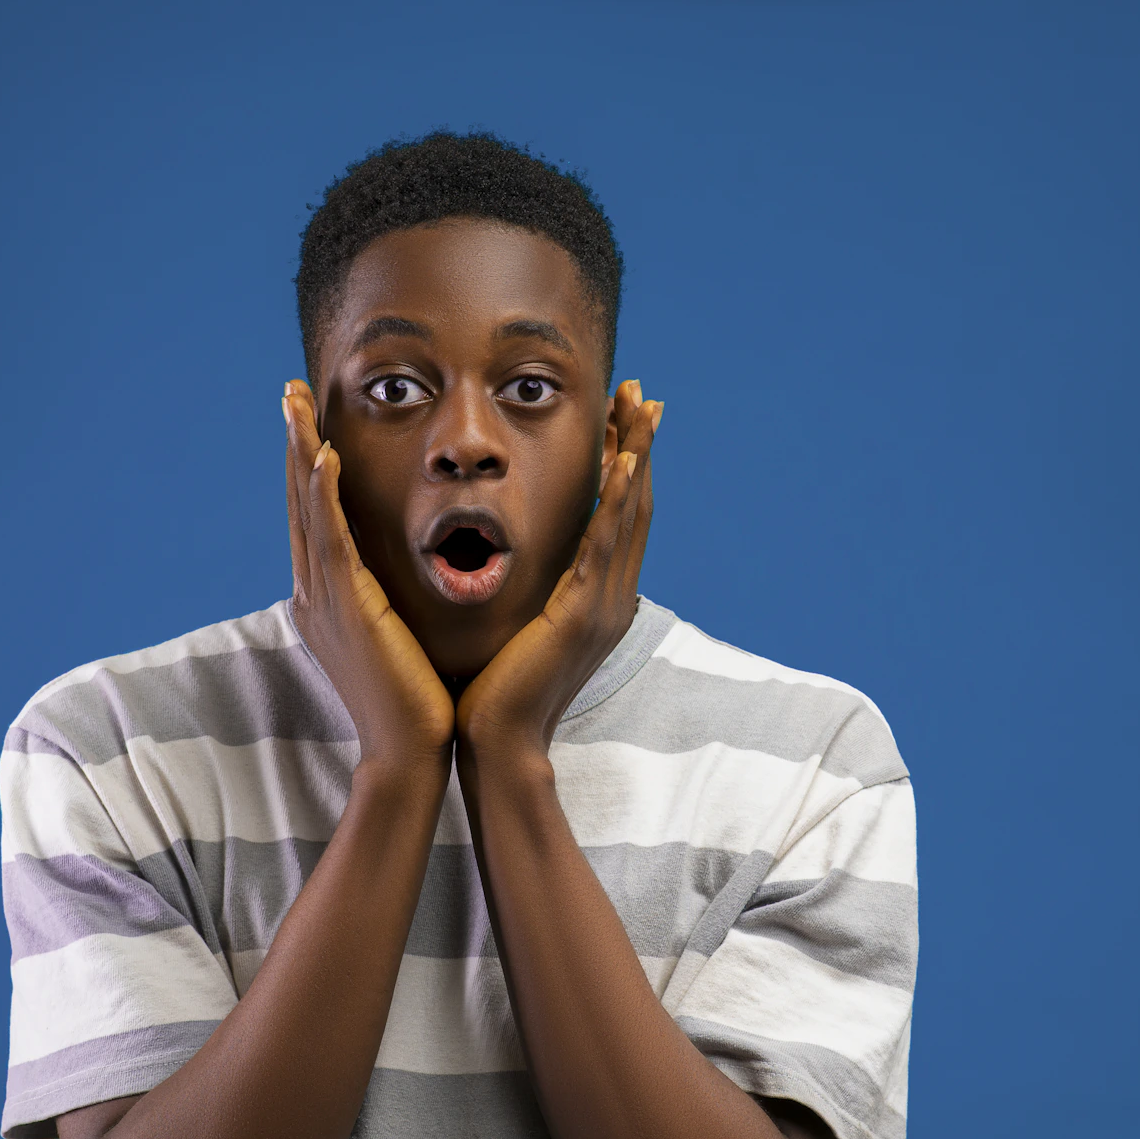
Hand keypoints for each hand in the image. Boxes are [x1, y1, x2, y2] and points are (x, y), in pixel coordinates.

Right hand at [283, 380, 455, 772]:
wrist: (409, 752)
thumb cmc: (414, 702)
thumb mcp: (392, 639)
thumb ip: (385, 604)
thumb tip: (394, 584)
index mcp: (326, 599)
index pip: (313, 518)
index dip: (307, 467)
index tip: (308, 422)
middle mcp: (314, 592)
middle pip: (299, 502)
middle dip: (295, 444)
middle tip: (290, 393)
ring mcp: (324, 598)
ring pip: (307, 509)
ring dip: (301, 451)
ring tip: (296, 403)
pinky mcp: (346, 606)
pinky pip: (330, 538)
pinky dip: (323, 493)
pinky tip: (324, 455)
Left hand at [455, 380, 661, 762]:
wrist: (497, 745)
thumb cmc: (496, 692)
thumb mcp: (524, 630)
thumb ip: (538, 595)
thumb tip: (531, 570)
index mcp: (597, 600)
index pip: (620, 518)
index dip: (627, 464)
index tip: (625, 418)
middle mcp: (611, 598)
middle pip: (636, 506)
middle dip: (639, 446)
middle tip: (643, 394)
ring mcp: (602, 607)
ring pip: (629, 516)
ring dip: (636, 456)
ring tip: (640, 408)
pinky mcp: (581, 616)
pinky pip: (604, 547)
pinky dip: (617, 502)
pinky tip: (624, 464)